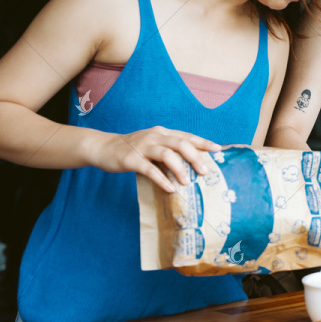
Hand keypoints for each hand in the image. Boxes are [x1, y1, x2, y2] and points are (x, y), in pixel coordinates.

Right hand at [91, 126, 221, 191]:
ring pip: (167, 154)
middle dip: (195, 157)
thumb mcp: (152, 145)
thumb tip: (190, 165)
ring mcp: (142, 147)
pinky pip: (149, 169)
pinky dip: (161, 179)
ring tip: (187, 182)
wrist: (103, 147)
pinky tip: (170, 188)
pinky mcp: (132, 159)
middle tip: (204, 171)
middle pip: (180, 143)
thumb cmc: (132, 149)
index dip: (203, 142)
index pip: (187, 136)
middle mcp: (155, 136)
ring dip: (179, 169)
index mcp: (162, 133)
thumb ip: (168, 151)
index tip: (218, 149)